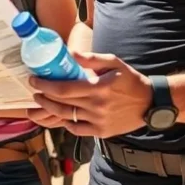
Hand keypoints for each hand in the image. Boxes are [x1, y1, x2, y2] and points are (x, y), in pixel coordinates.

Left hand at [26, 52, 152, 138]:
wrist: (151, 104)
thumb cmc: (131, 80)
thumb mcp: (114, 63)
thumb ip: (91, 59)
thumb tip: (70, 52)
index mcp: (98, 88)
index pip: (64, 89)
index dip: (45, 85)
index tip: (33, 80)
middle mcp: (97, 107)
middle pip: (61, 104)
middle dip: (43, 97)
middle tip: (34, 91)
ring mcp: (99, 121)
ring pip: (66, 117)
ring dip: (50, 110)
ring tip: (40, 102)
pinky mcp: (102, 132)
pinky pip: (77, 129)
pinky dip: (66, 123)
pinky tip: (61, 115)